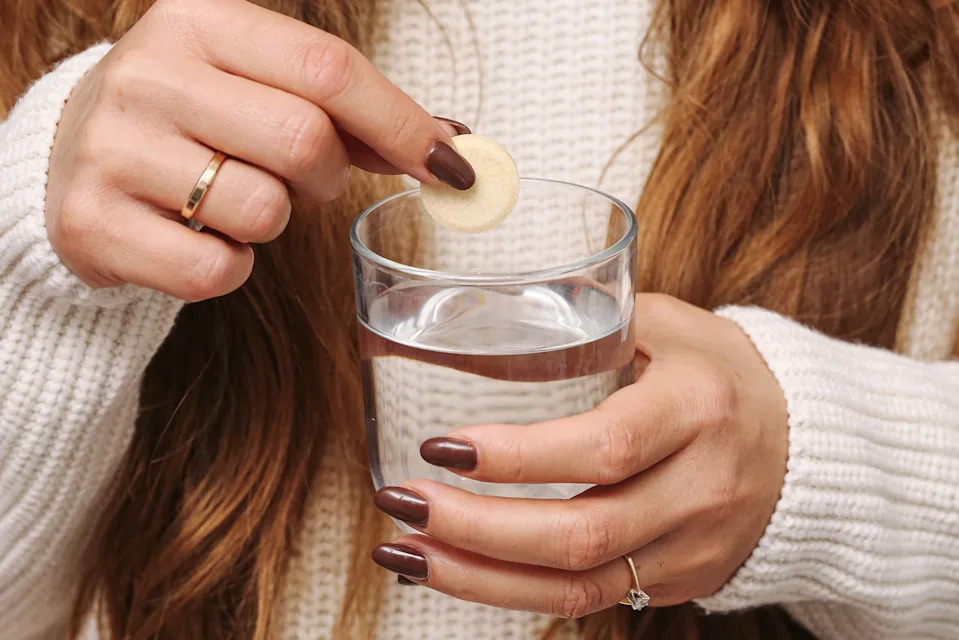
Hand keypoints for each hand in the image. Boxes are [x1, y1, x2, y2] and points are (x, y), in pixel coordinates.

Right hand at [46, 0, 471, 300]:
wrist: (75, 155)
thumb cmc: (194, 117)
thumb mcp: (259, 84)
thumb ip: (349, 110)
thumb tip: (450, 145)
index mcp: (202, 21)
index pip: (328, 69)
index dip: (401, 123)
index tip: (451, 166)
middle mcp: (151, 73)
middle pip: (303, 141)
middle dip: (325, 176)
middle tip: (301, 177)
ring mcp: (114, 148)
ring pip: (264, 211)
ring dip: (274, 220)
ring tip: (233, 197)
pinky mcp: (94, 222)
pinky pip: (216, 269)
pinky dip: (231, 266)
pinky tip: (200, 236)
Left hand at [372, 294, 788, 617]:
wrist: (808, 446)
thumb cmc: (723, 373)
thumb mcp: (675, 326)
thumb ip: (596, 320)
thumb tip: (494, 320)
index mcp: (699, 409)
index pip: (602, 447)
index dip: (516, 456)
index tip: (442, 446)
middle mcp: (703, 487)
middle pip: (581, 532)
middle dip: (476, 527)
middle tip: (401, 502)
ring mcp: (695, 546)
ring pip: (577, 583)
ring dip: (478, 576)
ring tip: (404, 553)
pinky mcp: (682, 579)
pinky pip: (590, 598)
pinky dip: (515, 589)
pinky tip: (460, 569)